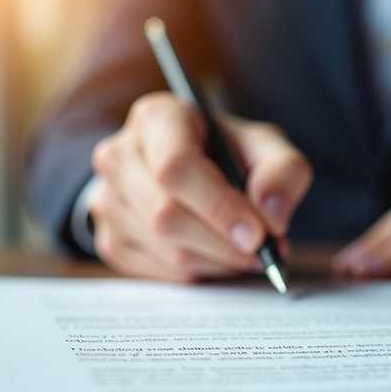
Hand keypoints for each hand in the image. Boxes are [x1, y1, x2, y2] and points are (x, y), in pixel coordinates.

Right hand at [89, 92, 312, 281]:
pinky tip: (218, 255)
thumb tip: (272, 216)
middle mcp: (119, 156)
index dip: (219, 206)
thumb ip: (283, 171)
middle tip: (263, 250)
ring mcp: (107, 201)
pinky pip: (160, 273)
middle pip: (167, 215)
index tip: (257, 233)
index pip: (176, 167)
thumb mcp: (264, 147)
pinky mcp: (110, 241)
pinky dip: (201, 272)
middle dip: (224, 243)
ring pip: (167, 250)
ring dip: (218, 261)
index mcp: (156, 118)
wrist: (189, 170)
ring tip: (246, 251)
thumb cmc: (226, 153)